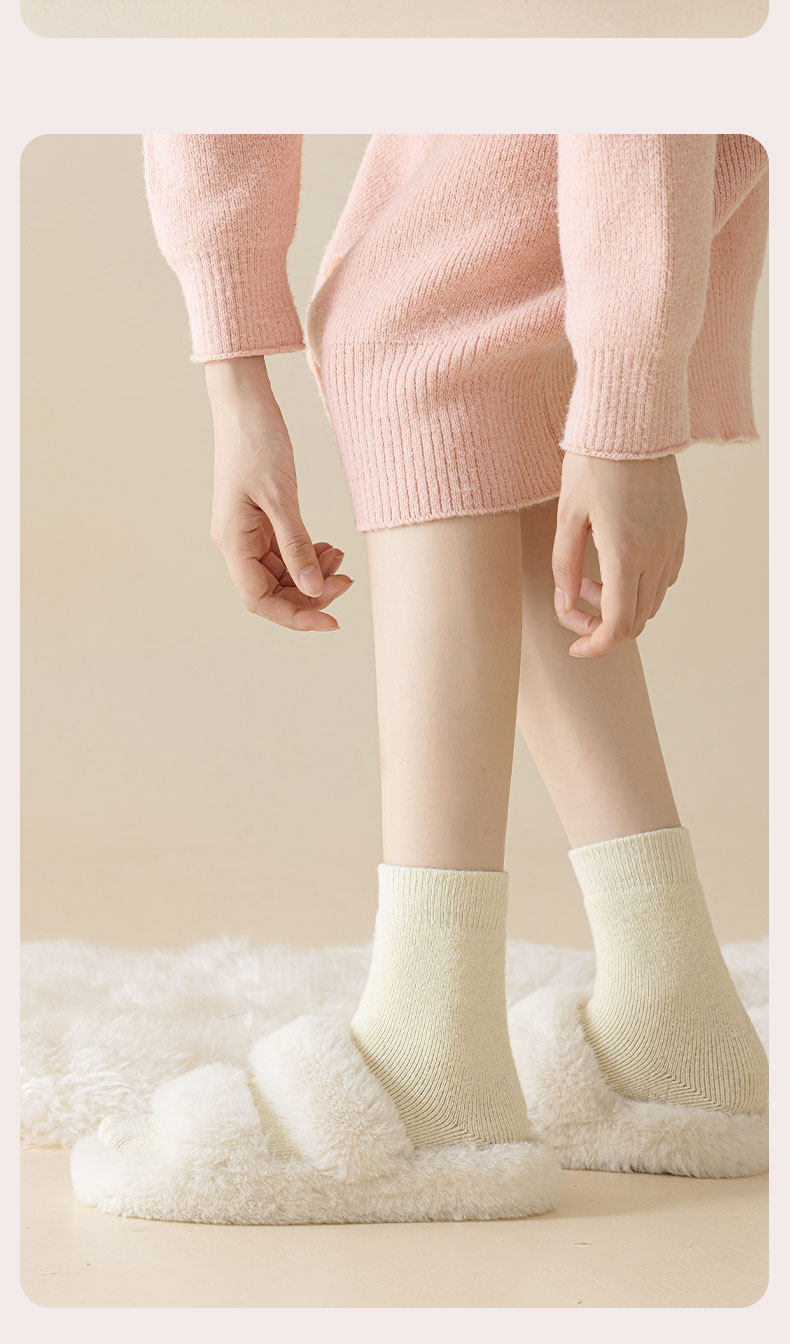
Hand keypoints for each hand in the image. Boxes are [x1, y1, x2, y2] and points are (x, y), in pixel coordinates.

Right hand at [205, 357, 351, 631]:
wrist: (244, 404)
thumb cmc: (256, 442)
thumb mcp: (281, 496)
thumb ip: (297, 545)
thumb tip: (312, 591)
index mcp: (233, 542)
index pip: (260, 600)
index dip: (296, 617)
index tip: (333, 620)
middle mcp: (237, 544)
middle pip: (273, 592)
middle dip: (310, 594)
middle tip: (347, 581)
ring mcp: (249, 533)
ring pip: (283, 574)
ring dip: (313, 574)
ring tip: (341, 558)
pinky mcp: (262, 520)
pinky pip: (286, 552)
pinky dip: (309, 555)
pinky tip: (330, 547)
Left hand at [552, 452, 686, 657]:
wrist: (631, 420)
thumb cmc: (591, 462)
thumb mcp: (567, 516)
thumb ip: (563, 566)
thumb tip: (564, 606)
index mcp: (624, 553)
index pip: (617, 625)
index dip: (595, 646)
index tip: (575, 649)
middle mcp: (656, 552)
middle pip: (636, 619)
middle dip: (601, 624)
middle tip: (573, 602)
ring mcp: (673, 541)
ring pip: (653, 600)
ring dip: (621, 604)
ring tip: (589, 577)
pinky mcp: (679, 527)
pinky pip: (666, 576)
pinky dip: (641, 586)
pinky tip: (616, 564)